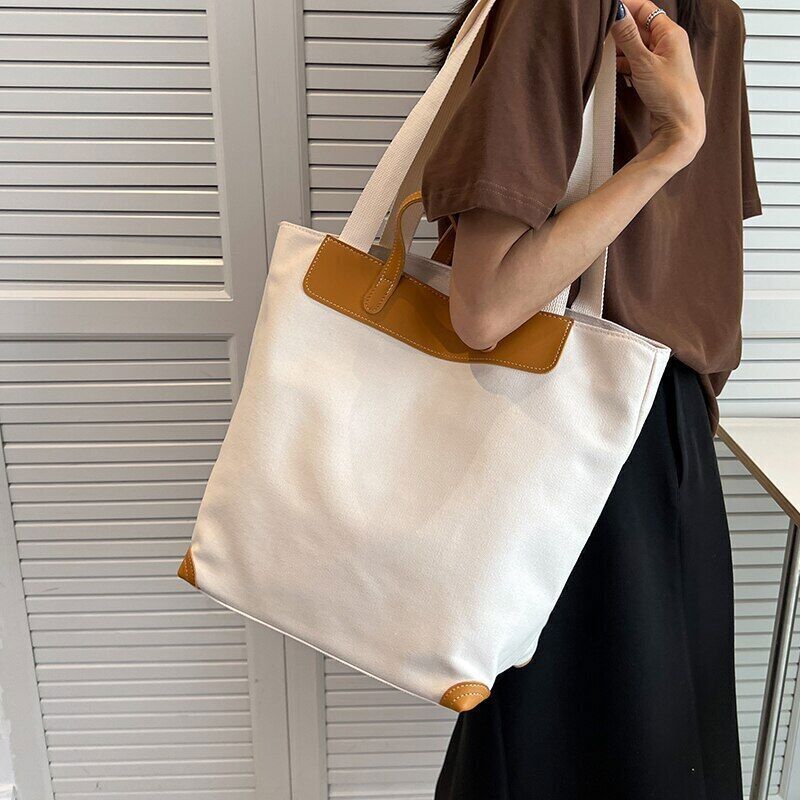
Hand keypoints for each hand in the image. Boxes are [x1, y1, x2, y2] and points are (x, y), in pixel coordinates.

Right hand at [612, 0, 705, 169]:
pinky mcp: (656, 75)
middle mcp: (669, 43)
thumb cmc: (671, 93)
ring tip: (606, 53)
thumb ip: (628, 37)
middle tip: (603, 33)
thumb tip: (617, 12)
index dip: (626, 7)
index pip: (645, 9)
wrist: (681, 123)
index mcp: (671, 33)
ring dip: (622, 49)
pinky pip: (637, 61)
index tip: (608, 9)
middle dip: (621, 29)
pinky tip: (616, 69)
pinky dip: (626, 63)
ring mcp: (662, 59)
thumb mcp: (644, 62)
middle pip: (640, 27)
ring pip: (637, 45)